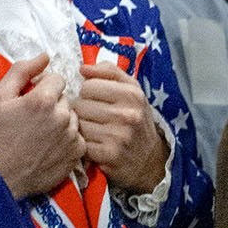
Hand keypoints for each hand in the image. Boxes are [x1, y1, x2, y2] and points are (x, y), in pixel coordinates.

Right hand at [0, 53, 82, 199]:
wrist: (0, 176)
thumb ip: (22, 70)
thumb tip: (45, 56)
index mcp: (43, 99)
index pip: (57, 79)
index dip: (43, 88)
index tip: (32, 101)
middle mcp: (63, 116)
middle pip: (66, 98)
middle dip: (53, 104)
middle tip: (35, 121)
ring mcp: (72, 136)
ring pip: (73, 117)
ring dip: (62, 121)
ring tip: (42, 135)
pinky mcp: (77, 153)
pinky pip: (79, 136)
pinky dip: (68, 139)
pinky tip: (51, 146)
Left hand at [75, 58, 167, 194]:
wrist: (149, 159)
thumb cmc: (135, 120)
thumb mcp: (131, 91)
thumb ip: (109, 72)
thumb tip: (83, 68)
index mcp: (132, 94)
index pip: (88, 86)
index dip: (88, 93)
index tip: (96, 101)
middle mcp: (127, 113)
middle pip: (80, 104)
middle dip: (83, 111)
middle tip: (94, 118)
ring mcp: (119, 135)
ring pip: (78, 123)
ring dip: (82, 128)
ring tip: (94, 131)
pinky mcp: (109, 154)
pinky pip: (81, 142)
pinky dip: (84, 145)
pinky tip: (94, 145)